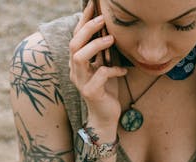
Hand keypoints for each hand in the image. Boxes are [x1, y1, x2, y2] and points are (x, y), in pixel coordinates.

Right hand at [69, 0, 126, 129]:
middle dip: (88, 29)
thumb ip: (105, 52)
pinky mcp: (90, 92)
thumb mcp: (106, 66)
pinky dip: (113, 69)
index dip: (83, 21)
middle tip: (103, 19)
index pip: (76, 38)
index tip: (93, 6)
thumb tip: (112, 30)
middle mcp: (75, 71)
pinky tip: (122, 70)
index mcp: (78, 63)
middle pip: (73, 44)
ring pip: (79, 57)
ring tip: (111, 39)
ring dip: (95, 45)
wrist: (106, 117)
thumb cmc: (107, 90)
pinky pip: (99, 75)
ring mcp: (81, 82)